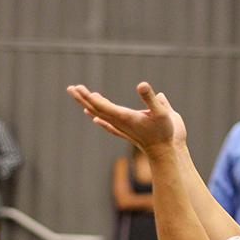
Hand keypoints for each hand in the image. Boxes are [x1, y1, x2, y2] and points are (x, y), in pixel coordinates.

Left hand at [67, 82, 187, 155]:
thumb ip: (150, 99)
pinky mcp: (129, 134)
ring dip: (89, 106)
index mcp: (126, 117)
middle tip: (71, 88)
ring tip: (81, 97)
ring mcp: (123, 130)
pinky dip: (101, 121)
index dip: (90, 97)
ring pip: (102, 116)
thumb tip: (142, 85)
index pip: (102, 106)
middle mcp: (121, 123)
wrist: (167, 153)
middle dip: (84, 99)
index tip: (79, 88)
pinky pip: (110, 127)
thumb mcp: (162, 113)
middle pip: (97, 110)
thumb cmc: (166, 133)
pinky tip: (95, 119)